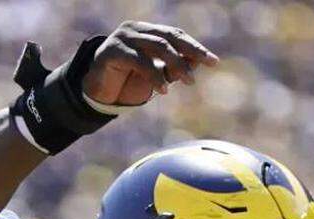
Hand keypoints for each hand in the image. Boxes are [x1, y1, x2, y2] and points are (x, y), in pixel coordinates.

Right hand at [84, 21, 217, 105]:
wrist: (99, 93)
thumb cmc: (129, 82)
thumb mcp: (157, 74)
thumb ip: (175, 67)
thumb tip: (199, 61)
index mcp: (147, 31)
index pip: (175, 35)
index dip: (194, 47)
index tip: (213, 61)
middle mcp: (135, 30)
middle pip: (168, 37)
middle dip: (189, 53)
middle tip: (203, 69)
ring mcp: (122, 38)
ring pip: (157, 46)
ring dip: (176, 64)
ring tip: (188, 81)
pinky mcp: (111, 51)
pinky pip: (139, 61)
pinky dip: (154, 75)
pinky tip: (163, 90)